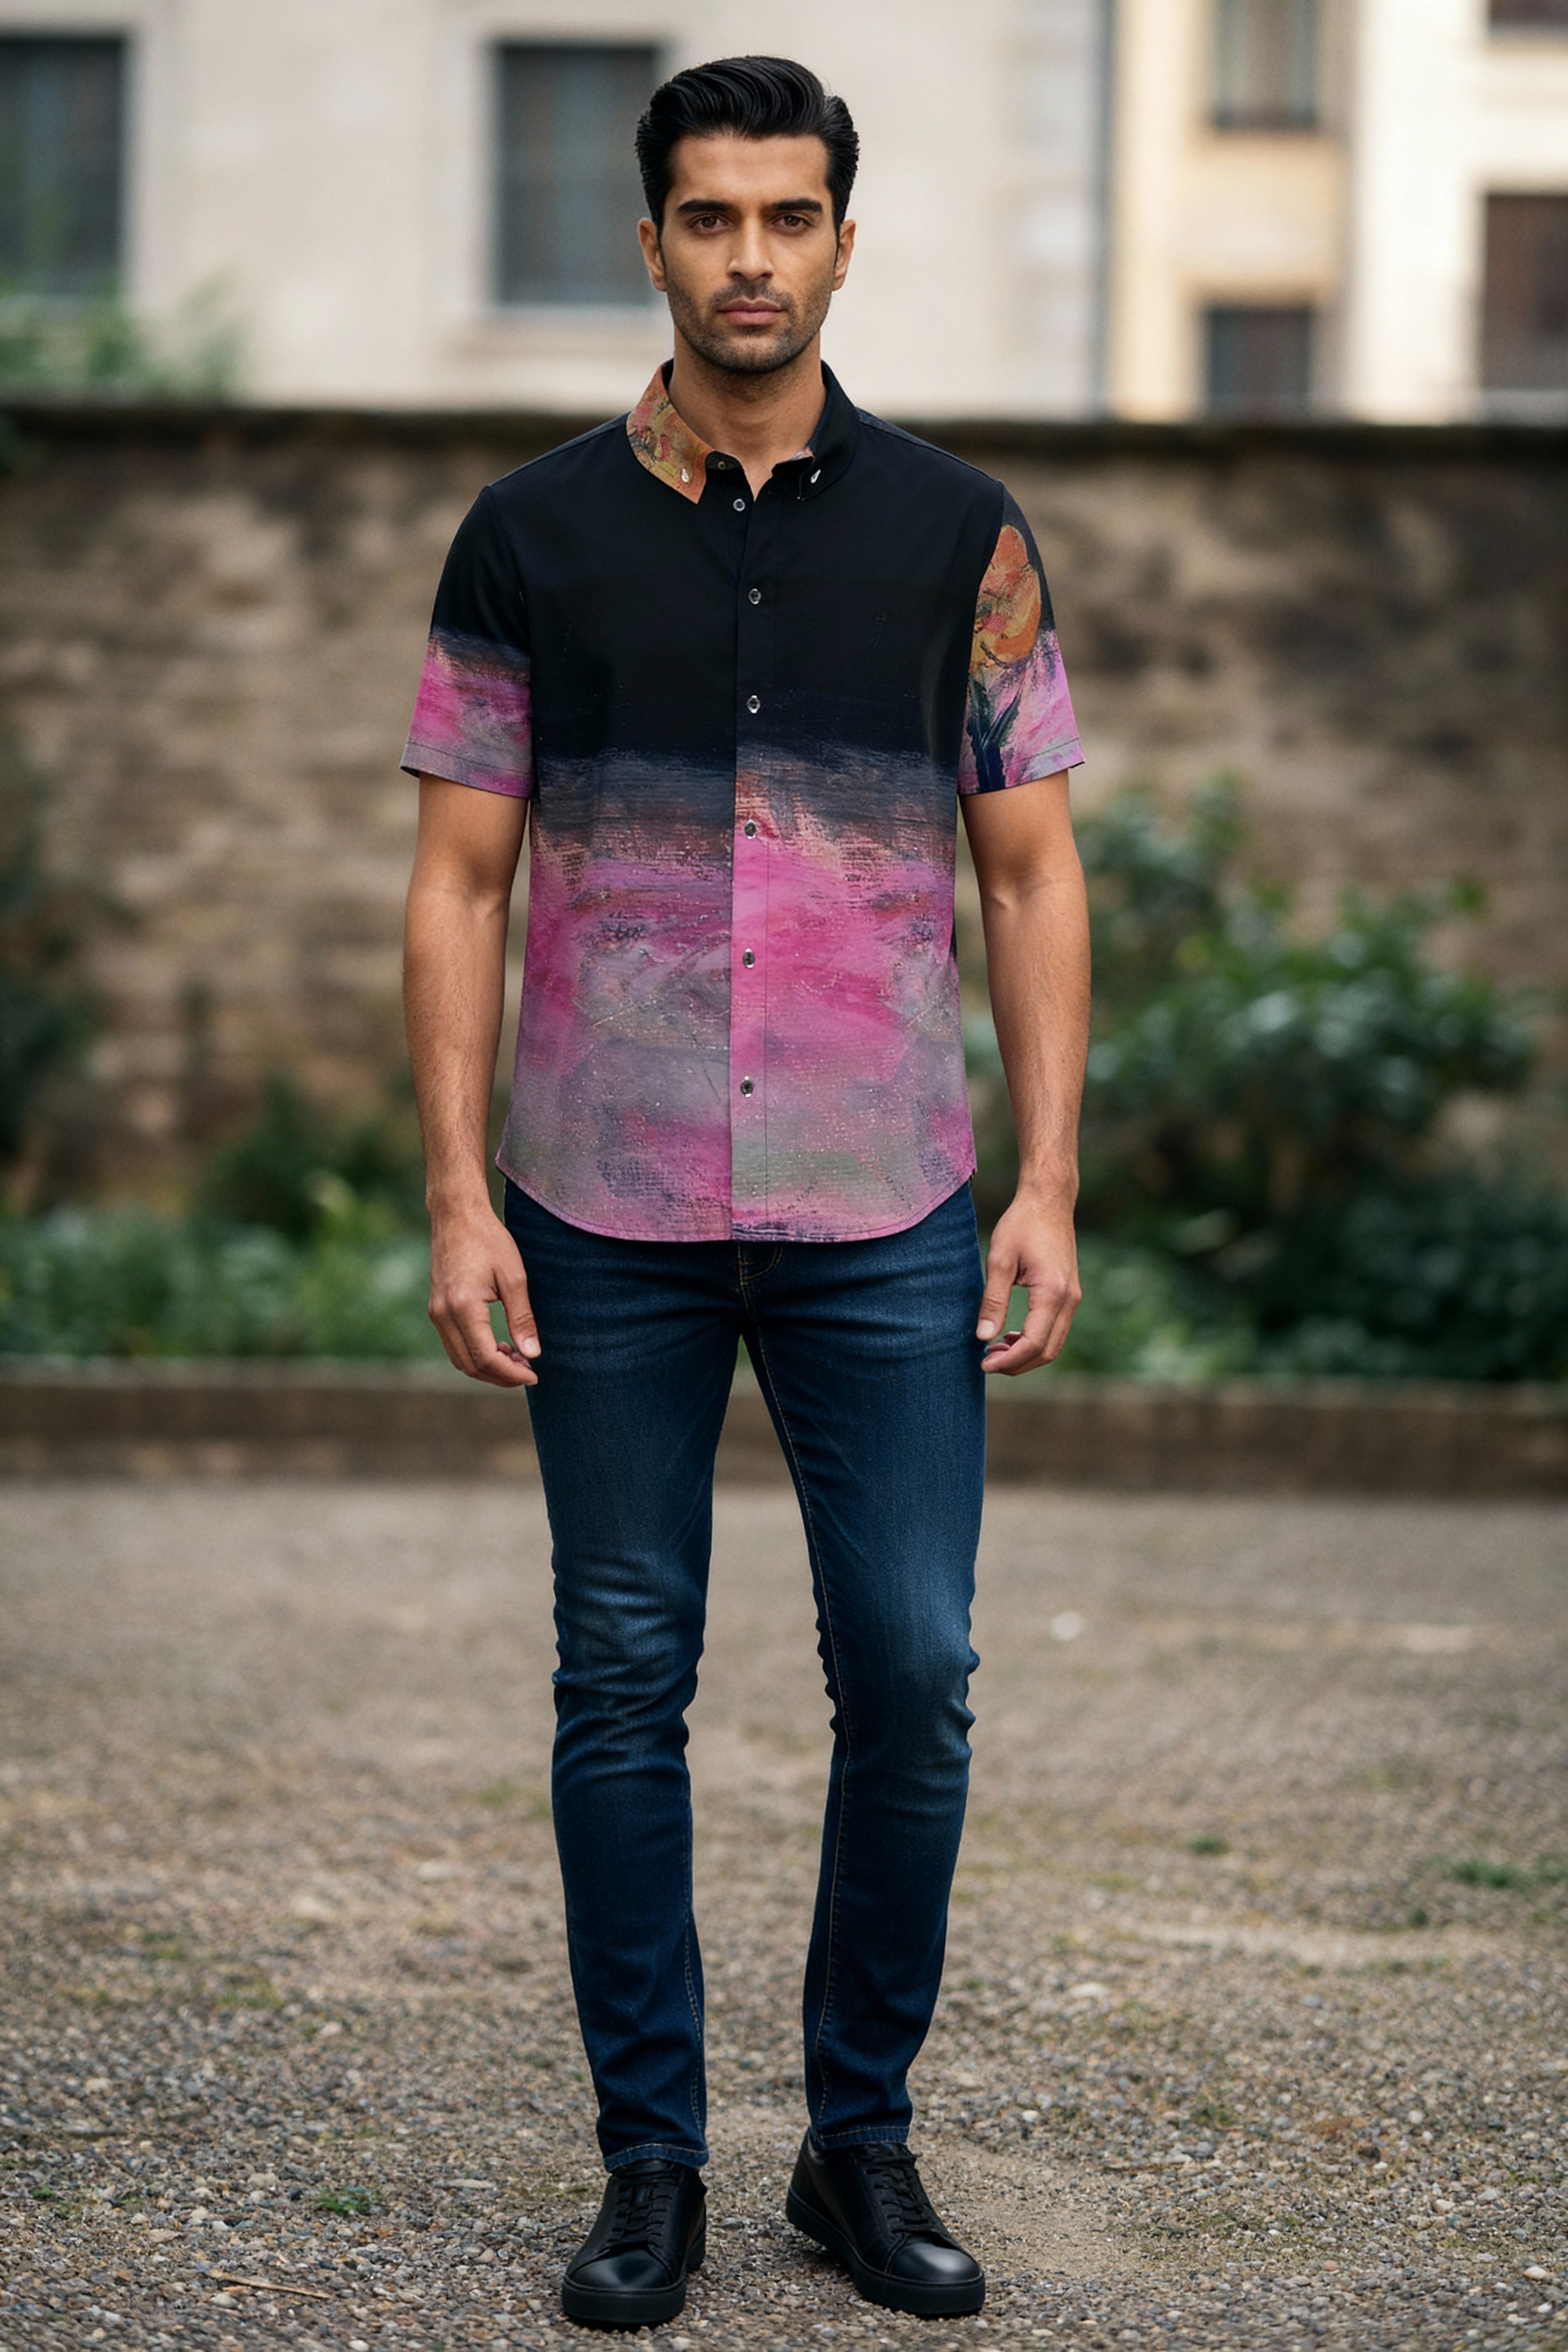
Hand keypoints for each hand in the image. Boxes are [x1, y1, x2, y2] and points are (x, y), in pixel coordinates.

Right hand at [427, 1205, 539, 1387]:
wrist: (457, 1216)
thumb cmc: (489, 1240)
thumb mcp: (514, 1277)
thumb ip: (522, 1318)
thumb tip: (533, 1354)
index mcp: (463, 1306)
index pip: (485, 1357)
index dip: (510, 1373)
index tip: (534, 1374)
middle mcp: (443, 1314)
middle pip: (470, 1365)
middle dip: (500, 1376)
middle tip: (529, 1371)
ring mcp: (435, 1313)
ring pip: (460, 1358)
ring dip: (488, 1367)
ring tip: (517, 1359)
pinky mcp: (436, 1309)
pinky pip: (454, 1344)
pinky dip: (476, 1353)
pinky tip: (499, 1346)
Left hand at [975, 1189, 1080, 1375]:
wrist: (1048, 1201)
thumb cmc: (1022, 1224)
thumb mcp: (999, 1260)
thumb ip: (993, 1301)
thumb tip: (983, 1337)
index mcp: (1052, 1293)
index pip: (1033, 1343)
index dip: (1008, 1361)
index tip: (983, 1364)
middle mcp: (1069, 1300)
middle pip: (1047, 1351)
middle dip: (1017, 1364)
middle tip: (986, 1362)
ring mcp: (1073, 1298)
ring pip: (1054, 1343)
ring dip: (1026, 1354)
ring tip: (995, 1350)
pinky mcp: (1069, 1294)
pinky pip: (1055, 1329)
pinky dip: (1035, 1340)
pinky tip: (1011, 1335)